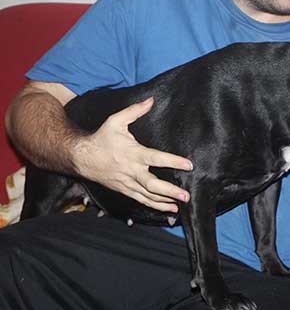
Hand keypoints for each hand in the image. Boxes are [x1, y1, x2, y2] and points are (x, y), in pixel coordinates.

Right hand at [74, 97, 191, 212]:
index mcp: (133, 153)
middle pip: (153, 185)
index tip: (188, 165)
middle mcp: (132, 171)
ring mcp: (127, 183)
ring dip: (165, 202)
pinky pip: (141, 200)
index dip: (173, 162)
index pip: (157, 158)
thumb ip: (135, 111)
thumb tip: (151, 100)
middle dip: (171, 191)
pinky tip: (168, 209)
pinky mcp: (124, 190)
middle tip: (186, 195)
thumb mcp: (116, 121)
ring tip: (181, 206)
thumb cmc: (100, 138)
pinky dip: (154, 206)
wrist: (80, 157)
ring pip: (148, 196)